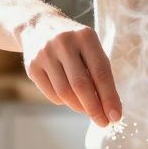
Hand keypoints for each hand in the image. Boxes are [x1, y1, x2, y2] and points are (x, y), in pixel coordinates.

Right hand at [17, 12, 121, 126]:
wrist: (38, 26)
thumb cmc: (74, 43)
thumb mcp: (90, 48)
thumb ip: (100, 73)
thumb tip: (109, 108)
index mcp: (85, 36)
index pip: (100, 72)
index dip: (109, 97)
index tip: (116, 116)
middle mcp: (63, 43)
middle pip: (81, 85)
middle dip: (94, 108)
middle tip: (103, 122)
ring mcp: (45, 54)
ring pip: (65, 93)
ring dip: (79, 107)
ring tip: (88, 110)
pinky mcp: (32, 66)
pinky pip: (52, 94)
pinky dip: (64, 102)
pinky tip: (70, 98)